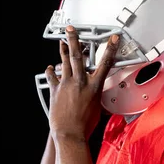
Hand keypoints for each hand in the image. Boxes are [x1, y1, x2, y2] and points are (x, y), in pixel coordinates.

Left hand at [45, 25, 118, 141]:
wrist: (69, 133)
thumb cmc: (85, 125)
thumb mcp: (97, 109)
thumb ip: (96, 97)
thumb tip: (95, 96)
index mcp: (94, 87)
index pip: (105, 64)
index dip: (110, 49)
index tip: (113, 38)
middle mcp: (80, 82)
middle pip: (78, 56)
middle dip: (75, 41)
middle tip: (71, 30)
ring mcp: (66, 85)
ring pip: (65, 63)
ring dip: (63, 51)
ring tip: (62, 42)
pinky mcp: (55, 90)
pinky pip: (52, 77)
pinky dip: (51, 71)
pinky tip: (50, 67)